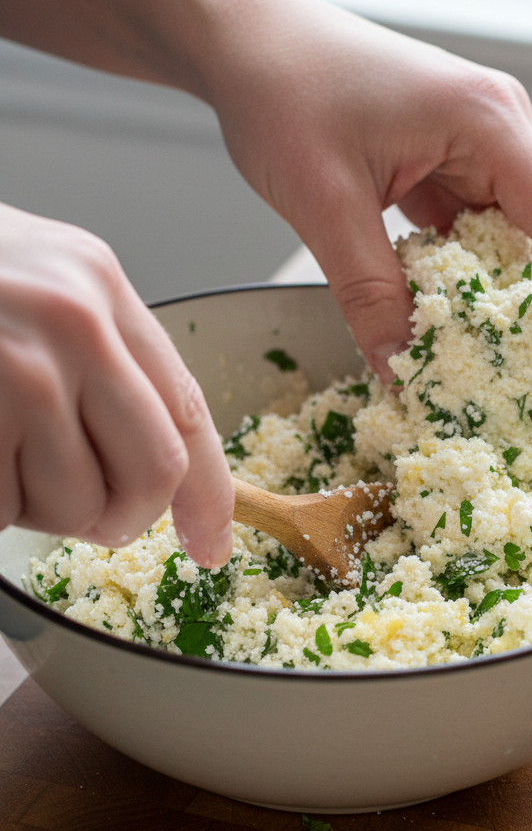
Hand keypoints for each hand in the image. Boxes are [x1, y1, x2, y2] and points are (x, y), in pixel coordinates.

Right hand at [0, 203, 233, 566]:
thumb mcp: (41, 285)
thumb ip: (106, 362)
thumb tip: (163, 475)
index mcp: (100, 288)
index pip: (189, 412)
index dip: (210, 495)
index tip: (211, 545)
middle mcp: (70, 325)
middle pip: (153, 473)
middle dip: (124, 515)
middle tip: (89, 513)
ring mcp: (12, 371)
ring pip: (73, 504)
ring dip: (38, 510)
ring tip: (0, 457)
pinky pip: (1, 509)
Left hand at [193, 0, 531, 379]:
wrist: (242, 36)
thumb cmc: (282, 87)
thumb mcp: (325, 202)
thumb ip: (369, 293)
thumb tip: (402, 373)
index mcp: (490, 123)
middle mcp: (498, 130)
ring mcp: (474, 143)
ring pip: (508, 238)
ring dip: (499, 298)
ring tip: (497, 362)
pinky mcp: (446, 158)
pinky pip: (471, 229)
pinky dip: (463, 277)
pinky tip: (448, 319)